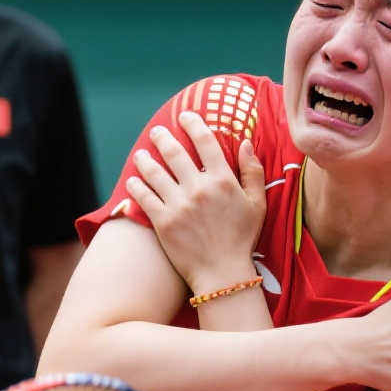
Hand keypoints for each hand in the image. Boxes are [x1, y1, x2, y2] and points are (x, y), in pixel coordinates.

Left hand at [127, 111, 267, 293]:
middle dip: (162, 137)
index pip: (206, 142)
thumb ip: (252, 171)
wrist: (223, 274)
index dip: (193, 124)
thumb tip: (245, 142)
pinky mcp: (163, 221)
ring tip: (141, 154)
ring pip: (155, 172)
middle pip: (175, 152)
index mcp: (223, 181)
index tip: (185, 116)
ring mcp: (179, 204)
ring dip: (145, 159)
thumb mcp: (257, 204)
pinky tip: (133, 180)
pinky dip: (136, 186)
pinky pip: (144, 197)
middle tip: (157, 132)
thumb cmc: (242, 239)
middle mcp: (199, 188)